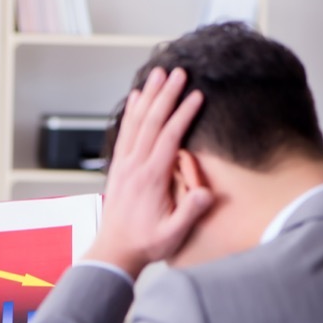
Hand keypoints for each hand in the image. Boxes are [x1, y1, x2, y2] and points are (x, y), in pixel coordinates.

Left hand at [85, 67, 212, 278]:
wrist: (115, 250)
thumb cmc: (146, 243)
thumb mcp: (172, 234)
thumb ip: (189, 213)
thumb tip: (206, 194)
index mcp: (151, 178)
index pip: (168, 137)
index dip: (183, 114)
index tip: (196, 95)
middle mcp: (134, 166)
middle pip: (151, 122)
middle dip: (166, 95)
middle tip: (178, 71)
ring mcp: (124, 164)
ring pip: (136, 122)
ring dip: (148, 96)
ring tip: (158, 74)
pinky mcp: (118, 166)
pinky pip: (124, 132)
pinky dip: (131, 112)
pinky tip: (136, 97)